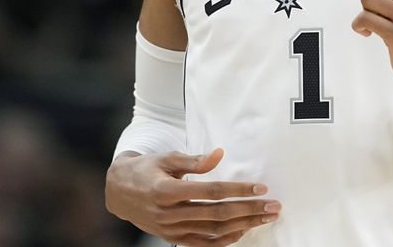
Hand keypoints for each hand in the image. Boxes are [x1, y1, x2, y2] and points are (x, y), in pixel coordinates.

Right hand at [105, 147, 279, 245]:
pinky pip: (203, 244)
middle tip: (273, 206)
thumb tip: (220, 154)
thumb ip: (194, 160)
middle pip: (217, 214)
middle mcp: (168, 214)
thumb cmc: (146, 169)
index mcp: (166, 191)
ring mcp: (170, 230)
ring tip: (264, 218)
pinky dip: (224, 240)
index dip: (238, 191)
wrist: (119, 191)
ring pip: (213, 232)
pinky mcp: (172, 238)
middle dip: (248, 211)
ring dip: (243, 225)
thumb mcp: (167, 158)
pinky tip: (243, 231)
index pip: (211, 192)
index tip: (261, 188)